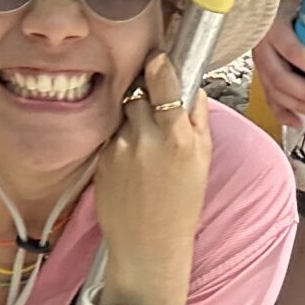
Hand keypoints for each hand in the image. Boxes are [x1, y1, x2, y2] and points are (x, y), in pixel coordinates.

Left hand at [94, 52, 213, 304]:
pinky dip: (119, 140)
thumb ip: (197, 120)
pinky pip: (110, 135)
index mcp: (177, 136)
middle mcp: (145, 137)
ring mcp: (119, 147)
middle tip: (153, 111)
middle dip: (144, 95)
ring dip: (131, 119)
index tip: (158, 57)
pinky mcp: (101, 158)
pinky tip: (129, 163)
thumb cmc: (181, 206)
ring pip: (123, 114)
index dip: (159, 64)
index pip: (163, 80)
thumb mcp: (203, 160)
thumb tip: (193, 87)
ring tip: (143, 146)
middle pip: (138, 92)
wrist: (148, 246)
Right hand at [252, 2, 304, 124]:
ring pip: (274, 90)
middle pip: (281, 78)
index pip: (294, 52)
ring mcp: (258, 59)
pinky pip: (268, 95)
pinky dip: (281, 111)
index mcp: (275, 26)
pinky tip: (297, 122)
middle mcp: (262, 46)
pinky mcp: (259, 68)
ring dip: (297, 105)